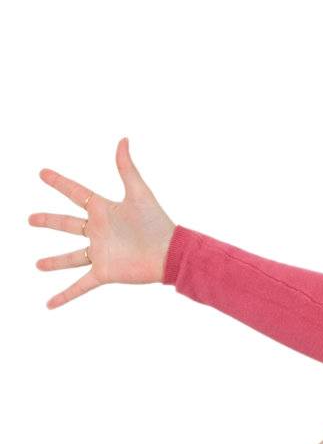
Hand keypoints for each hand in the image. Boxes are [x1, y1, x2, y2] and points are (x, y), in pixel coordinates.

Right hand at [30, 138, 175, 307]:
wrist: (171, 252)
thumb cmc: (157, 222)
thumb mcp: (139, 192)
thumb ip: (127, 167)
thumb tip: (123, 139)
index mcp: (104, 210)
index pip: (76, 193)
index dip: (60, 183)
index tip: (42, 173)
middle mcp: (99, 231)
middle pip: (67, 224)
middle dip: (49, 221)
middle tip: (30, 218)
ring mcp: (100, 253)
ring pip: (71, 257)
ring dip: (55, 262)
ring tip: (37, 265)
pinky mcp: (104, 272)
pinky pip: (80, 285)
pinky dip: (64, 296)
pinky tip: (49, 305)